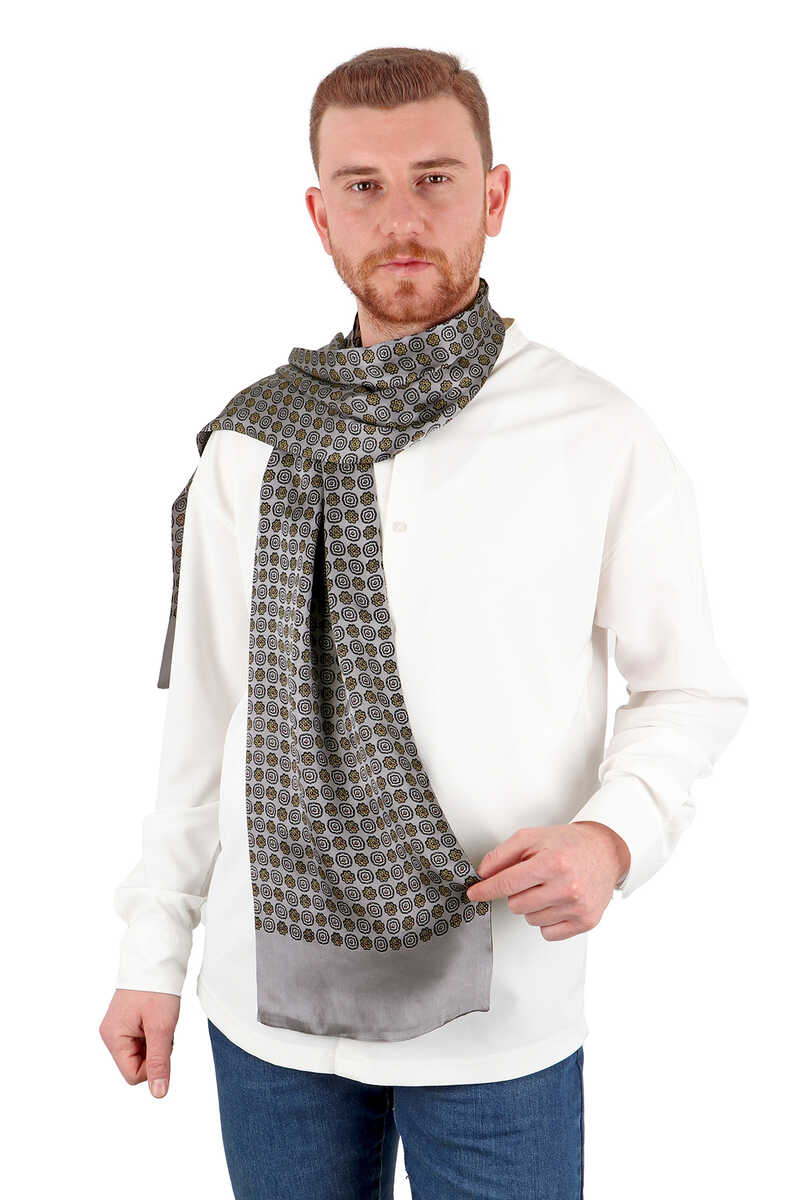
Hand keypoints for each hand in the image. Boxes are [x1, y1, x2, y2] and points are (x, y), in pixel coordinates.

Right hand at [99, 989, 180, 1097]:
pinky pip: (143, 1040)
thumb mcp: (161, 1028)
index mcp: (113, 1037)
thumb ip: (159, 1062)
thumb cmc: (157, 988)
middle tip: (162, 1027)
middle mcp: (111, 1034)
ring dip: (157, 1041)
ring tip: (160, 1018)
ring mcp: (118, 1028)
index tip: (163, 1043)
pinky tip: (157, 1016)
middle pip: (137, 1064)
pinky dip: (155, 1033)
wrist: (156, 957)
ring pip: (142, 1052)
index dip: (153, 1066)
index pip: (133, 1075)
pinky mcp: (127, 1022)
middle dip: (155, 1051)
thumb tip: (158, 1094)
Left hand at [465, 822, 630, 940]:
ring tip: (549, 888)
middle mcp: (567, 886)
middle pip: (516, 905)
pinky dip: (546, 920)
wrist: (605, 852)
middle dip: (517, 893)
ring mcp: (578, 907)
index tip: (474, 894)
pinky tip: (557, 902)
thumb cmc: (568, 844)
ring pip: (530, 920)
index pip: (508, 883)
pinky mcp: (586, 921)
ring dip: (532, 906)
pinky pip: (548, 933)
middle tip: (533, 879)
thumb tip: (484, 874)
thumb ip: (503, 854)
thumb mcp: (532, 838)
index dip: (486, 890)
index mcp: (552, 863)